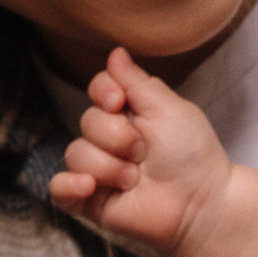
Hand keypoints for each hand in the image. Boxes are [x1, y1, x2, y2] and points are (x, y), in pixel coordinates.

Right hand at [47, 47, 230, 256]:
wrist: (200, 204)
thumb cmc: (191, 155)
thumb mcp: (168, 108)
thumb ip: (137, 81)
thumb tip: (115, 52)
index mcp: (129, 114)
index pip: (98, 89)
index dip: (103, 92)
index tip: (118, 102)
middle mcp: (110, 139)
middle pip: (86, 121)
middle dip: (116, 137)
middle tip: (143, 153)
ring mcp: (98, 170)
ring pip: (75, 153)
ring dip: (108, 166)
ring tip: (134, 180)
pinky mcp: (89, 200)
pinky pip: (57, 188)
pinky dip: (69, 185)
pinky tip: (90, 187)